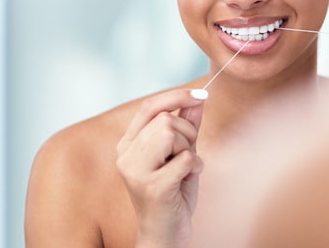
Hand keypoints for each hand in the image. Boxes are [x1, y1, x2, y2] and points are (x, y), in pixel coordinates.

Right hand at [116, 89, 207, 247]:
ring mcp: (136, 172)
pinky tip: (188, 178)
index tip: (202, 94)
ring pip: (170, 133)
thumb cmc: (173, 193)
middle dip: (188, 131)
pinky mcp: (152, 187)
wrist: (166, 234)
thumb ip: (187, 126)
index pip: (149, 106)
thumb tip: (197, 99)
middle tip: (189, 153)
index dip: (176, 96)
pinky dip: (195, 165)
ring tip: (186, 166)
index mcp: (128, 144)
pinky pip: (184, 158)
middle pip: (164, 119)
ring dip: (189, 147)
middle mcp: (126, 156)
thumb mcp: (180, 153)